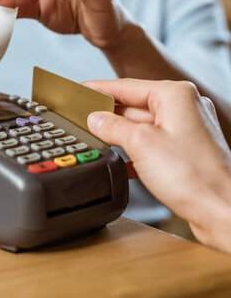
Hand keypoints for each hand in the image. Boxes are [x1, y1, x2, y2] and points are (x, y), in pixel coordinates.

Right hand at [86, 79, 230, 252]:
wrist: (223, 212)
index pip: (127, 85)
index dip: (100, 89)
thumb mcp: (141, 144)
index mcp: (175, 95)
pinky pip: (154, 143)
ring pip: (143, 126)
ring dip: (121, 135)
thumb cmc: (194, 177)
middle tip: (81, 119)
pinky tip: (120, 161)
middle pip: (135, 105)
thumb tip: (95, 118)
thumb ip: (113, 127)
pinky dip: (136, 151)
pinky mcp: (187, 151)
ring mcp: (188, 129)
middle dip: (109, 114)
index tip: (81, 89)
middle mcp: (185, 107)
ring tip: (96, 139)